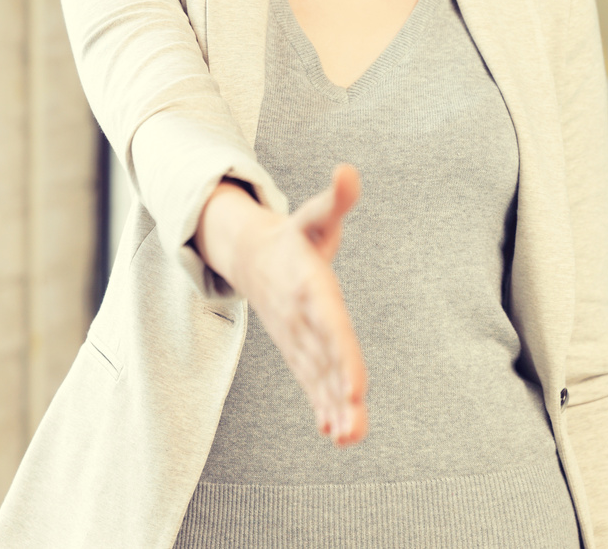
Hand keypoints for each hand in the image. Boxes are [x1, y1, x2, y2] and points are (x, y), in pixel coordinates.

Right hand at [227, 164, 367, 445]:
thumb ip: (336, 199)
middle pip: (323, 359)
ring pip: (317, 377)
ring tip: (352, 438)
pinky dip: (322, 404)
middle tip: (355, 428)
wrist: (251, 253)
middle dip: (338, 394)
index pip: (330, 323)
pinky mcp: (298, 347)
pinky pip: (311, 380)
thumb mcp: (315, 214)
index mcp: (308, 285)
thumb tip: (348, 170)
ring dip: (333, 408)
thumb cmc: (295, 233)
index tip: (357, 389)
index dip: (343, 356)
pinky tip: (338, 432)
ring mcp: (297, 336)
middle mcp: (302, 317)